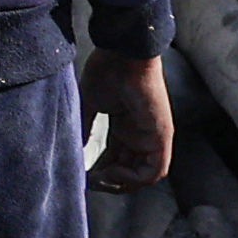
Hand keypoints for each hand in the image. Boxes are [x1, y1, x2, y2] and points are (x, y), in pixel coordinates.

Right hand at [86, 50, 175, 189]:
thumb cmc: (108, 70)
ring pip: (144, 175)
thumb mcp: (91, 104)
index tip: (85, 172)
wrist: (124, 53)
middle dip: (110, 180)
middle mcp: (142, 133)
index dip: (102, 170)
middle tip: (90, 181)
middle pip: (130, 169)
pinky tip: (113, 173)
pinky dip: (134, 179)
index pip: (117, 158)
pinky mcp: (161, 136)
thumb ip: (86, 127)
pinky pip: (155, 170)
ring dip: (121, 184)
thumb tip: (75, 150)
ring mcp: (153, 135)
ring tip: (100, 179)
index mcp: (127, 125)